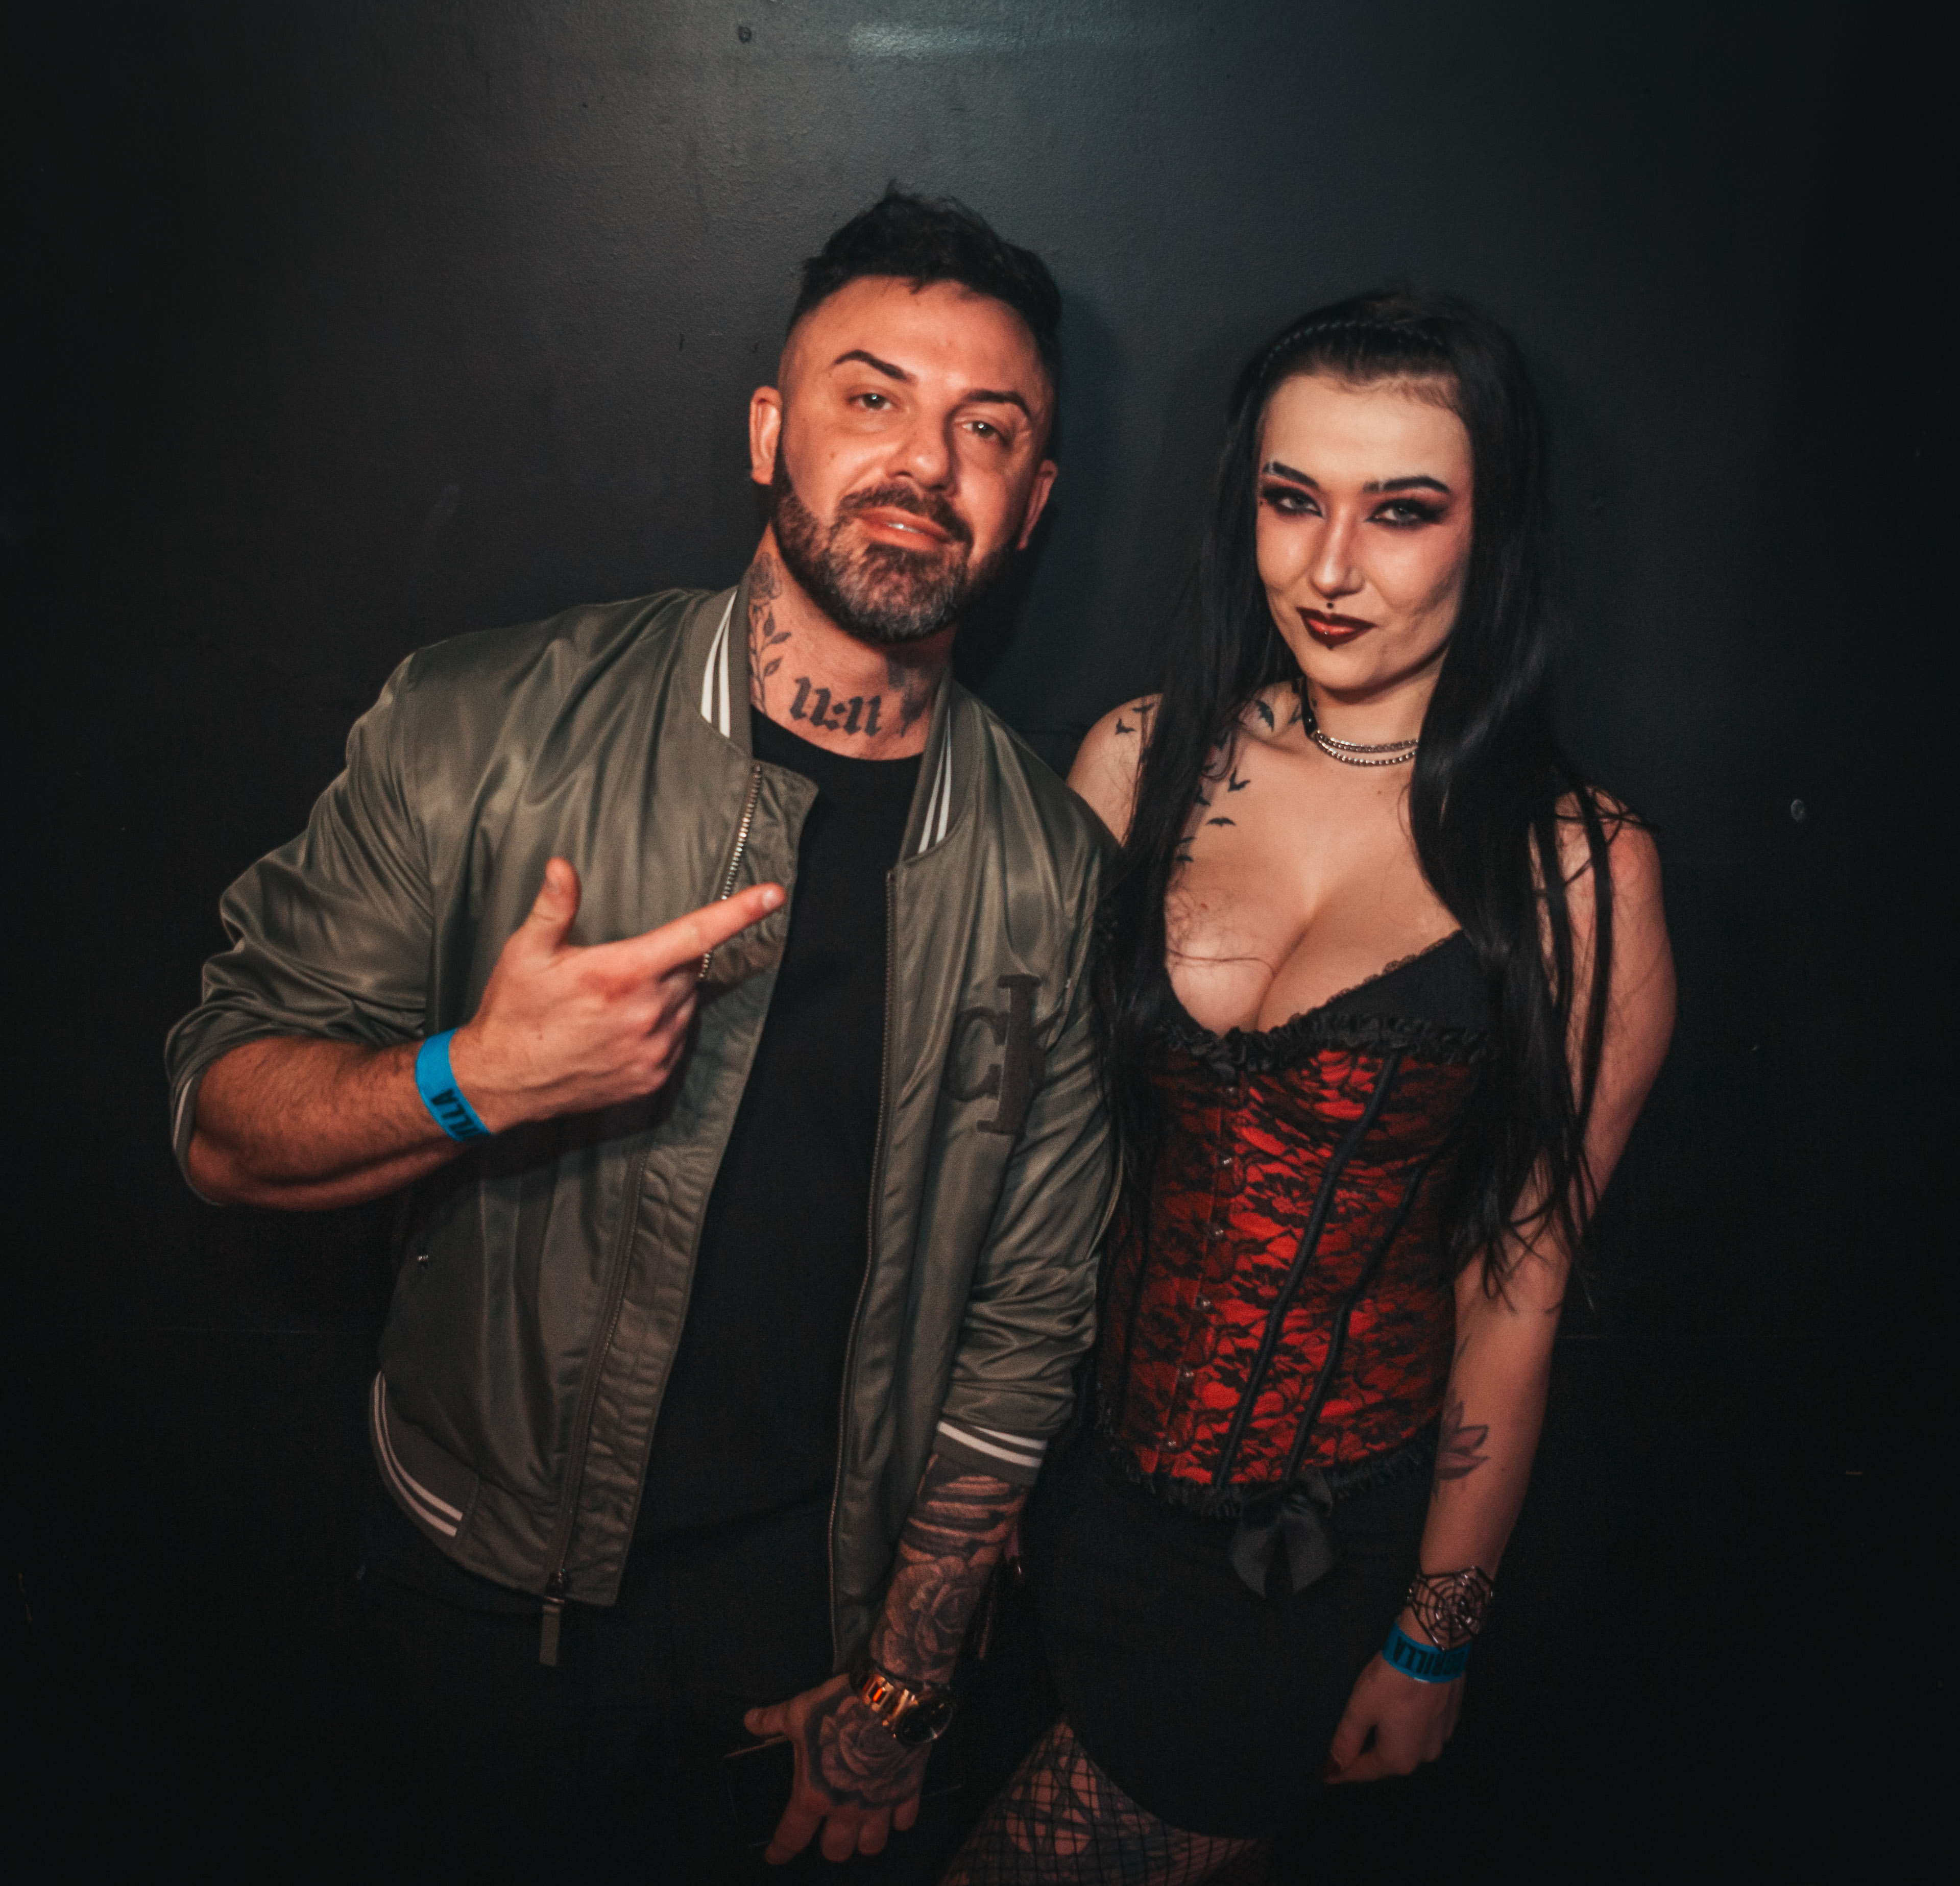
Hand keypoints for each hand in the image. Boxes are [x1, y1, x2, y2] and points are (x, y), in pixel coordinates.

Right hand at [449, 860, 783, 1130]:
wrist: (501, 1081)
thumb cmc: (514, 1011)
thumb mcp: (525, 951)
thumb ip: (554, 907)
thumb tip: (562, 866)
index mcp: (621, 974)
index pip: (694, 935)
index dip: (739, 912)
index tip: (774, 895)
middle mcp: (647, 1013)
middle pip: (689, 968)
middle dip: (667, 960)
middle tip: (621, 968)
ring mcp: (653, 1050)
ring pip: (686, 1004)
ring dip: (666, 994)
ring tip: (614, 1002)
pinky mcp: (652, 1077)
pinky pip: (678, 1039)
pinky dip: (662, 1026)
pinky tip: (623, 1028)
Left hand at [743, 1675, 929, 1863]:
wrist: (889, 1697)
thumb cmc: (838, 1708)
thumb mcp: (797, 1712)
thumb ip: (772, 1720)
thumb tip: (750, 1720)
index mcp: (815, 1794)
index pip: (792, 1836)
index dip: (780, 1850)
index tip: (774, 1856)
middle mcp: (846, 1810)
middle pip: (837, 1851)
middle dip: (831, 1846)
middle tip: (827, 1832)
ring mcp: (880, 1804)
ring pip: (872, 1845)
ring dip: (864, 1839)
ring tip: (860, 1827)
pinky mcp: (907, 1792)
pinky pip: (904, 1820)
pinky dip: (898, 1819)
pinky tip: (893, 1810)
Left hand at [1323, 1650, 1463, 1784]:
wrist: (1432, 1651)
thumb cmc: (1391, 1682)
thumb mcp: (1361, 1709)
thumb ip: (1347, 1740)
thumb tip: (1334, 1768)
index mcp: (1399, 1758)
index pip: (1365, 1771)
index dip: (1343, 1771)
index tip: (1328, 1775)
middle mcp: (1424, 1755)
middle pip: (1389, 1760)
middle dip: (1369, 1756)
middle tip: (1350, 1753)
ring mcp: (1441, 1737)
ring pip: (1408, 1744)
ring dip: (1391, 1739)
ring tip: (1375, 1732)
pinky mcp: (1451, 1717)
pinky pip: (1423, 1729)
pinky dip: (1408, 1725)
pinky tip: (1401, 1713)